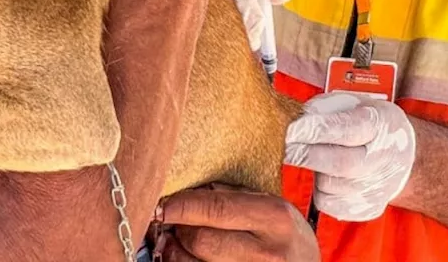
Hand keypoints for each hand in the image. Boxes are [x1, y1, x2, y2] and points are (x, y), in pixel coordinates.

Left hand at [155, 184, 318, 260]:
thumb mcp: (270, 207)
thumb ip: (231, 196)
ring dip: (175, 253)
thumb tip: (183, 192)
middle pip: (201, 241)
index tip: (161, 204)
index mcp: (274, 218)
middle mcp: (267, 252)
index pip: (215, 209)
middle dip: (179, 230)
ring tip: (174, 243)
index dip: (181, 206)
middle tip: (171, 224)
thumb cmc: (286, 237)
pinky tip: (186, 258)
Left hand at [285, 93, 415, 221]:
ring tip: (315, 156)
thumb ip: (326, 106)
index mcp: (380, 126)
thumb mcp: (355, 102)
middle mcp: (383, 159)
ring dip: (314, 171)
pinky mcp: (368, 208)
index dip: (314, 129)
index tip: (289, 128)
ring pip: (331, 185)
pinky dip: (321, 190)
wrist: (403, 156)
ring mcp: (378, 187)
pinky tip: (326, 175)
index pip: (346, 129)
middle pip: (339, 163)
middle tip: (282, 147)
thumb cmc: (372, 125)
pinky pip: (331, 204)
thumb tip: (300, 117)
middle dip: (305, 154)